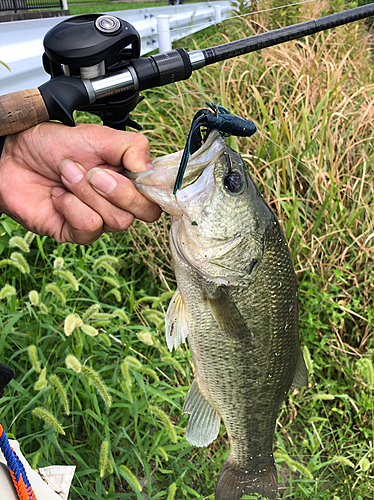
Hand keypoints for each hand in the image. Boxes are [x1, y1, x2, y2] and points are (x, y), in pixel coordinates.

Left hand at [0, 122, 160, 243]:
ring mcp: (100, 218)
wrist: (13, 157)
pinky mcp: (78, 232)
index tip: (139, 175)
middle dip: (120, 191)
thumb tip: (150, 171)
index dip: (155, 189)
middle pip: (145, 212)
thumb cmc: (52, 145)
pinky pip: (90, 227)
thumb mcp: (97, 135)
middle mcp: (119, 201)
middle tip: (94, 172)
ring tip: (67, 175)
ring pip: (117, 220)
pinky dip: (72, 207)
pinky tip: (59, 196)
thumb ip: (132, 147)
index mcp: (129, 177)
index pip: (159, 195)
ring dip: (88, 194)